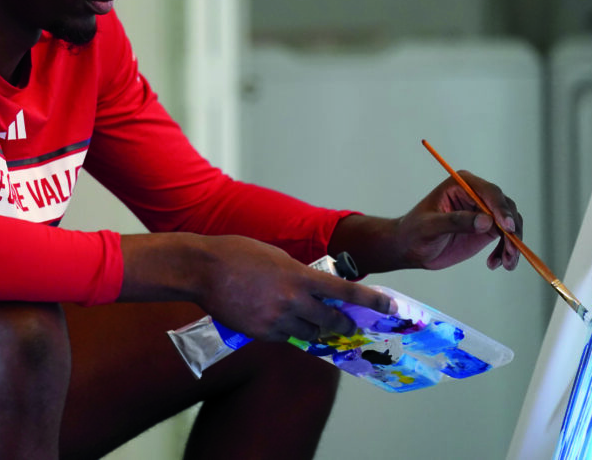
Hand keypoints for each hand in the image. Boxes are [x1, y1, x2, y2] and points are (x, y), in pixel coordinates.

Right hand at [194, 236, 394, 341]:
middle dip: (342, 323)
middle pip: (331, 321)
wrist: (202, 270)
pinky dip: (286, 330)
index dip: (371, 301)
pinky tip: (275, 318)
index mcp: (300, 277)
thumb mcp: (276, 257)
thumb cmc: (238, 254)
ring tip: (306, 318)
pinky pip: (283, 337)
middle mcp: (292, 301)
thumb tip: (312, 289)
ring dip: (312, 327)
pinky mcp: (259, 333)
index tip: (390, 307)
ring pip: (308, 332)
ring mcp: (275, 320)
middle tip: (348, 324)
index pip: (345, 292)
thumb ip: (298, 274)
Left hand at [398, 171, 522, 270]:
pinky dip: (507, 251)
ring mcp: (484, 212)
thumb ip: (456, 222)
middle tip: (511, 251)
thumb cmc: (414, 232)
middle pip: (506, 207)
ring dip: (513, 244)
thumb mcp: (430, 227)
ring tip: (506, 263)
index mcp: (461, 184)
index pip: (489, 192)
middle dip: (512, 230)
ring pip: (511, 223)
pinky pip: (507, 238)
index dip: (501, 208)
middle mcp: (476, 194)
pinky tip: (496, 264)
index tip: (507, 228)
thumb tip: (486, 221)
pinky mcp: (487, 229)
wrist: (410, 248)